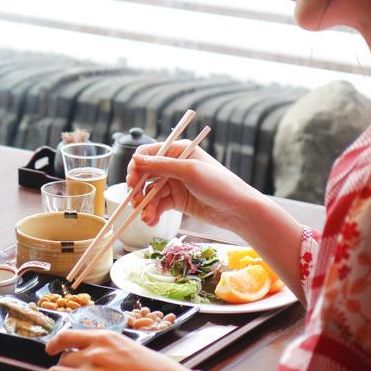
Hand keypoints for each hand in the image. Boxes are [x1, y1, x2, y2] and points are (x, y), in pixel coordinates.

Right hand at [127, 138, 263, 234]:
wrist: (238, 211)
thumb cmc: (220, 185)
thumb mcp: (190, 172)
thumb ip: (161, 166)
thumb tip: (135, 159)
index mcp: (178, 150)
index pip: (148, 154)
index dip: (137, 167)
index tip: (132, 182)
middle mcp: (174, 165)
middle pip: (146, 174)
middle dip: (139, 189)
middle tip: (135, 203)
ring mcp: (175, 183)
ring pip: (150, 192)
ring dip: (146, 205)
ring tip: (147, 218)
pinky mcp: (177, 200)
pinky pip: (158, 205)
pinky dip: (153, 212)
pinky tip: (152, 220)